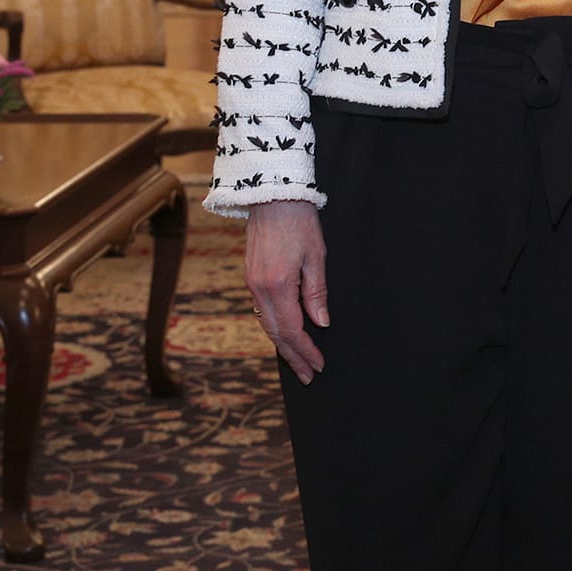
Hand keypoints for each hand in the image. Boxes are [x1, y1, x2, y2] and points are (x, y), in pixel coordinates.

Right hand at [246, 200, 329, 383]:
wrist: (272, 195)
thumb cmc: (299, 221)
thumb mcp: (316, 255)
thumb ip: (316, 292)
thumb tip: (321, 322)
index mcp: (277, 286)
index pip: (293, 330)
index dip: (306, 351)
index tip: (319, 365)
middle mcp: (259, 289)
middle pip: (277, 334)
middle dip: (294, 357)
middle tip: (309, 376)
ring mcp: (252, 284)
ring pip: (267, 324)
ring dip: (283, 345)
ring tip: (299, 362)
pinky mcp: (250, 277)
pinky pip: (262, 311)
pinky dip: (275, 328)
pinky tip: (285, 335)